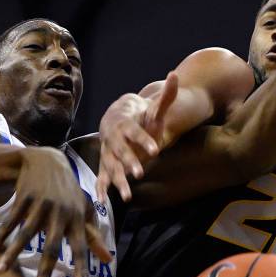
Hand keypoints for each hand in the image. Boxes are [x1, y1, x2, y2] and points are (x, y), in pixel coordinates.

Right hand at [0, 147, 111, 276]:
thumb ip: (93, 236)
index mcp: (76, 217)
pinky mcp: (24, 197)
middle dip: (45, 270)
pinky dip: (0, 237)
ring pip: (25, 234)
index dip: (82, 266)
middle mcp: (60, 212)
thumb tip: (108, 260)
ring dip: (12, 255)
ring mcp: (41, 204)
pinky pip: (10, 221)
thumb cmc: (68, 192)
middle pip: (52, 246)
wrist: (47, 160)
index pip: (81, 246)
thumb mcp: (84, 210)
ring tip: (1, 272)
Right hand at [96, 72, 177, 201]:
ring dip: (118, 181)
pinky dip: (100, 189)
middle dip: (129, 162)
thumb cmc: (140, 117)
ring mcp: (108, 153)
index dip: (144, 140)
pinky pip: (102, 177)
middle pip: (120, 151)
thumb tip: (175, 75)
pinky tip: (100, 201)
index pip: (134, 132)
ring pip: (111, 167)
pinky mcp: (106, 164)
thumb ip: (165, 95)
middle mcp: (113, 140)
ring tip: (127, 195)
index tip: (156, 150)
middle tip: (140, 173)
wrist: (117, 121)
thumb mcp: (153, 107)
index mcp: (124, 125)